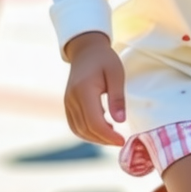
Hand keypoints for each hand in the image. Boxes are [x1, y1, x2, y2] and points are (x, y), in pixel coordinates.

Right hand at [63, 31, 126, 146]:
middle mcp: (72, 99)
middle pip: (86, 129)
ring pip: (79, 130)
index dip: (108, 136)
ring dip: (95, 138)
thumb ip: (117, 97)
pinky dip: (87, 132)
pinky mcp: (67, 105)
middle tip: (120, 140)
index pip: (94, 122)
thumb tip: (120, 121)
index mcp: (84, 90)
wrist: (86, 50)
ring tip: (112, 136)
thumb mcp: (116, 74)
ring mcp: (67, 102)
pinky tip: (102, 129)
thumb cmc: (104, 60)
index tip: (122, 141)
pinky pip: (75, 125)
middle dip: (104, 139)